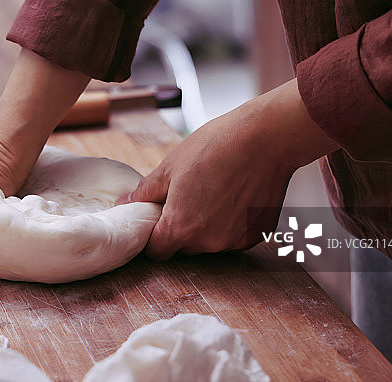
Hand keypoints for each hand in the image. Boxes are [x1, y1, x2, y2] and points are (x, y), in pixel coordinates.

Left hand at [121, 79, 337, 260]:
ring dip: (205, 226)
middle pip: (184, 248)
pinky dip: (229, 223)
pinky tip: (233, 196)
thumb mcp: (170, 167)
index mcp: (180, 228)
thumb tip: (125, 203)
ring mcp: (234, 241)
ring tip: (212, 191)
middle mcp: (208, 242)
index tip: (156, 221)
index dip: (153, 236)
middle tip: (185, 197)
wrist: (265, 139)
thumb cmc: (216, 147)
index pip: (157, 251)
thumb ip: (145, 193)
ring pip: (209, 242)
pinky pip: (233, 236)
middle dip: (180, 228)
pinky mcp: (256, 235)